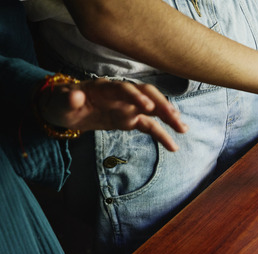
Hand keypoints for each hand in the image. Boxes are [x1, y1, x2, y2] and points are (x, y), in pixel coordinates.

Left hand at [37, 78, 187, 151]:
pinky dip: (162, 134)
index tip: (147, 107)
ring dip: (168, 117)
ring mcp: (128, 106)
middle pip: (147, 95)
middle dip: (162, 105)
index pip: (124, 88)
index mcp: (105, 88)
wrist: (65, 108)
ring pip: (153, 109)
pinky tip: (173, 145)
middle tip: (174, 119)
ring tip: (182, 129)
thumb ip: (68, 99)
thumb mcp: (60, 102)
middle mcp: (121, 95)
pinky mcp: (130, 119)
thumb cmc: (62, 103)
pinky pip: (149, 126)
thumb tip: (75, 94)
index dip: (136, 96)